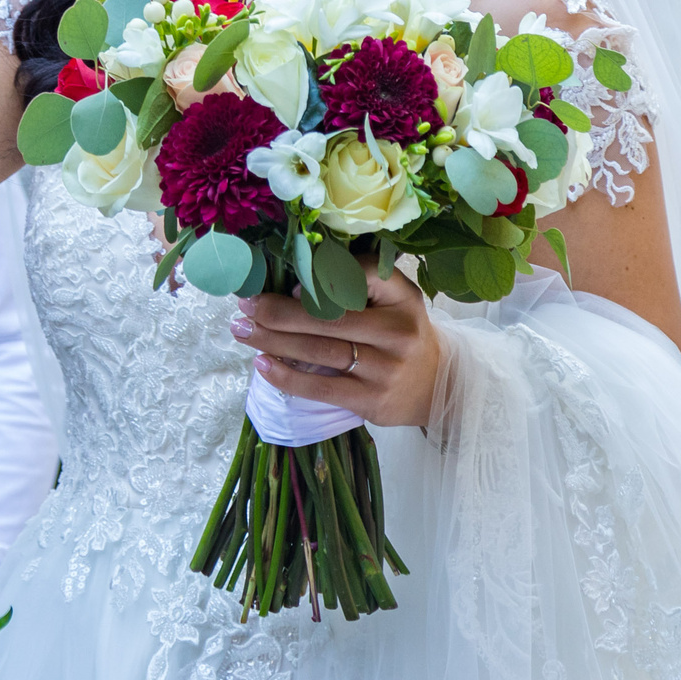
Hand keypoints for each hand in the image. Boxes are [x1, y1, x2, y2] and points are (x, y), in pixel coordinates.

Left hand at [230, 263, 442, 428]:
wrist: (438, 385)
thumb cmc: (404, 332)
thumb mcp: (398, 297)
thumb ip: (362, 279)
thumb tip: (299, 286)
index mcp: (402, 301)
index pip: (360, 277)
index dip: (319, 280)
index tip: (287, 283)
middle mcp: (396, 335)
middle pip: (326, 320)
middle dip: (277, 312)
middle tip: (244, 306)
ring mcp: (383, 372)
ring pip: (318, 353)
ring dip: (273, 341)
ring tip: (243, 331)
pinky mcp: (370, 402)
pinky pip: (320, 388)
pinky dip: (287, 377)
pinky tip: (263, 365)